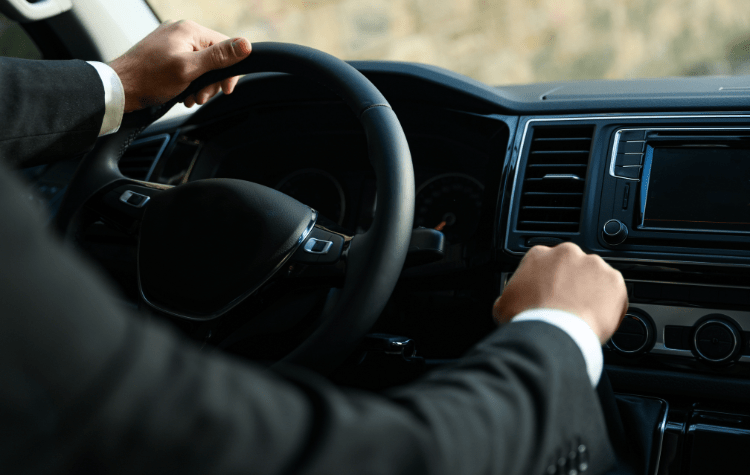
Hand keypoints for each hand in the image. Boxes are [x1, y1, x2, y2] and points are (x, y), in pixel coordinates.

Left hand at [108, 20, 251, 111]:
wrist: (120, 88)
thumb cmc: (149, 79)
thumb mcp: (189, 69)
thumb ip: (218, 57)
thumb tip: (245, 45)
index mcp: (189, 30)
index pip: (225, 46)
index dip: (229, 71)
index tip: (225, 90)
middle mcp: (181, 32)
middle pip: (213, 57)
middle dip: (211, 81)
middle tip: (201, 97)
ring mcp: (172, 42)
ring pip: (201, 64)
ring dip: (200, 84)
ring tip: (189, 97)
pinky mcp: (165, 53)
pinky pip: (187, 65)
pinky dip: (188, 82)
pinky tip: (182, 93)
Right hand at [492, 242, 627, 343]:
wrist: (553, 334)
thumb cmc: (528, 319)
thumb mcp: (503, 305)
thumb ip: (510, 294)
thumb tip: (510, 300)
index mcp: (539, 254)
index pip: (545, 263)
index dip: (548, 281)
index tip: (549, 294)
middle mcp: (567, 253)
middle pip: (572, 266)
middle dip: (571, 283)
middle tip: (567, 305)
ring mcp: (593, 265)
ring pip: (594, 277)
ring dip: (591, 291)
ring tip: (583, 314)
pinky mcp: (614, 280)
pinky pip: (614, 292)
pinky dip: (609, 304)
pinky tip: (598, 319)